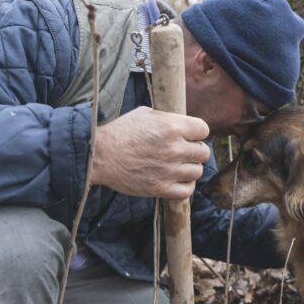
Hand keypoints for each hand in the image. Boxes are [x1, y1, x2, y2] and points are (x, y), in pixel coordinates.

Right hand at [90, 106, 210, 197]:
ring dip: (190, 168)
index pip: (204, 129)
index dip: (198, 133)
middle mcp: (174, 148)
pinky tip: (177, 179)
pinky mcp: (161, 188)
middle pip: (204, 152)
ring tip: (177, 165)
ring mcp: (168, 170)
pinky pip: (187, 190)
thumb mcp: (145, 114)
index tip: (190, 136)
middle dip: (195, 150)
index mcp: (171, 127)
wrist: (99, 156)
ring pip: (197, 171)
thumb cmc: (121, 132)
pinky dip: (185, 185)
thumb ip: (169, 119)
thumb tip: (185, 124)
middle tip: (183, 151)